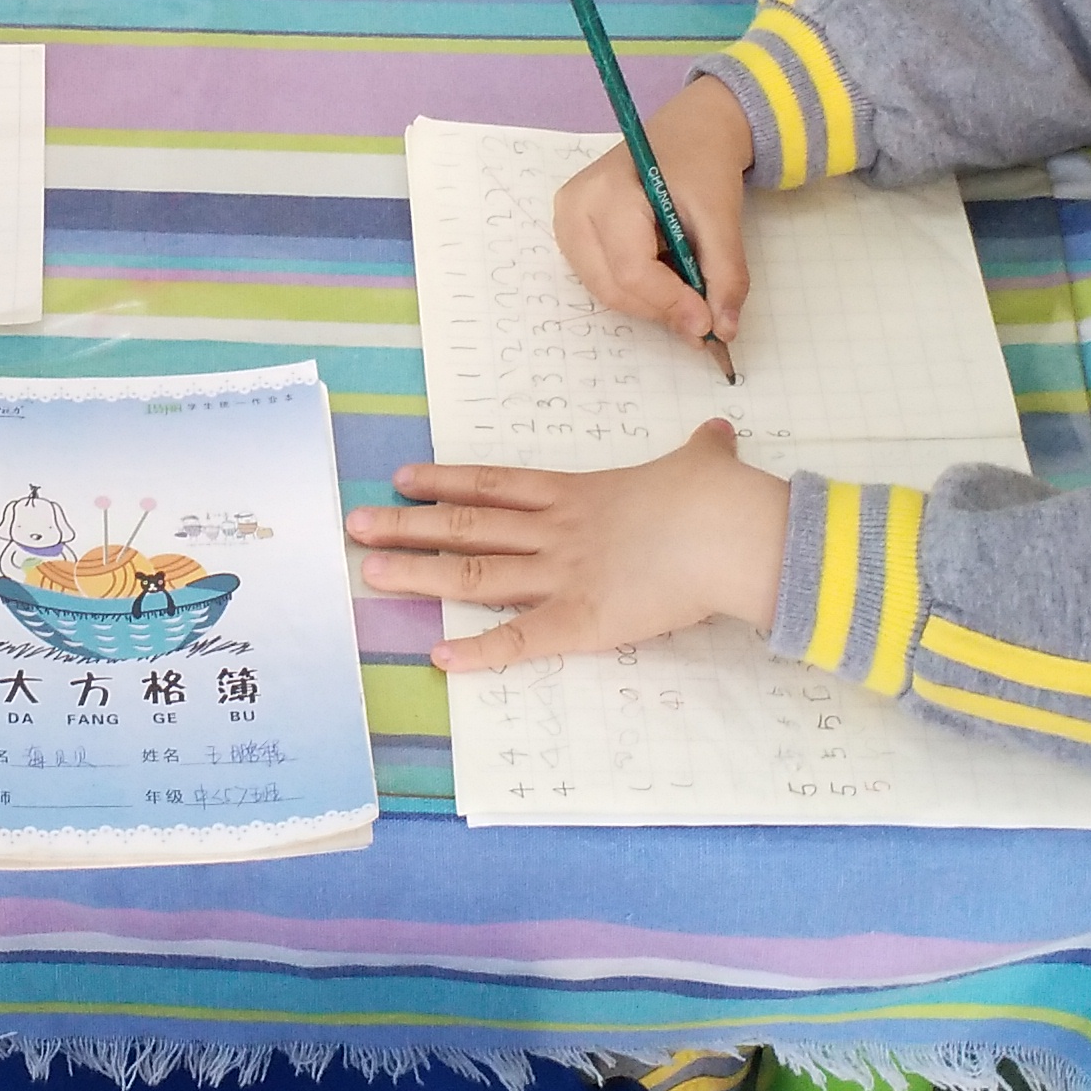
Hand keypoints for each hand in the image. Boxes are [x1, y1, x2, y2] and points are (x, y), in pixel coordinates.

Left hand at [346, 427, 790, 672]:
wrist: (734, 532)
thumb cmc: (721, 496)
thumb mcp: (703, 462)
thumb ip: (701, 451)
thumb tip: (718, 433)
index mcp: (579, 494)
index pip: (496, 486)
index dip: (446, 482)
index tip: (403, 478)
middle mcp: (558, 531)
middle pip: (468, 526)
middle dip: (408, 526)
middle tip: (356, 526)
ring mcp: (565, 575)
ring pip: (477, 572)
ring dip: (420, 574)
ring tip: (371, 573)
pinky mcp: (584, 621)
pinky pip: (522, 639)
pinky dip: (480, 651)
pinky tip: (440, 657)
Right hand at [555, 74, 755, 351]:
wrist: (689, 130)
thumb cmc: (702, 164)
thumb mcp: (723, 214)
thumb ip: (725, 273)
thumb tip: (724, 329)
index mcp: (607, 191)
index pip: (631, 268)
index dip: (670, 303)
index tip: (709, 326)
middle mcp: (574, 208)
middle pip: (613, 287)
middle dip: (662, 310)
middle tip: (705, 320)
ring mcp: (566, 223)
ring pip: (606, 292)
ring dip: (651, 303)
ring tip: (688, 290)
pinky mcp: (571, 236)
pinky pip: (602, 281)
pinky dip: (638, 291)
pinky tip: (665, 273)